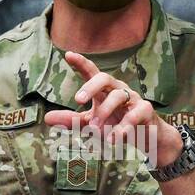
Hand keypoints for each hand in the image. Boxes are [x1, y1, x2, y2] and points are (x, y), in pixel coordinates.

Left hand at [42, 51, 182, 164]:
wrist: (147, 138)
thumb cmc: (116, 126)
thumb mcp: (91, 124)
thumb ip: (72, 120)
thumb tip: (47, 118)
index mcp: (104, 90)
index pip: (92, 72)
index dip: (81, 63)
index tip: (68, 55)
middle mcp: (118, 89)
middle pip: (105, 78)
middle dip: (91, 86)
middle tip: (78, 100)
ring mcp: (133, 98)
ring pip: (118, 96)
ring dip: (104, 112)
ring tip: (94, 129)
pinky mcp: (146, 111)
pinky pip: (135, 114)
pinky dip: (124, 127)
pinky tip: (115, 138)